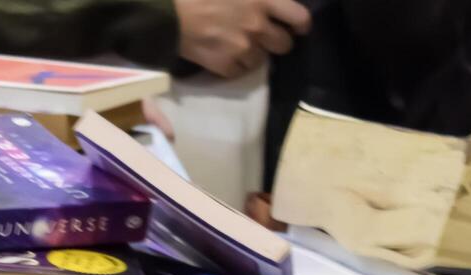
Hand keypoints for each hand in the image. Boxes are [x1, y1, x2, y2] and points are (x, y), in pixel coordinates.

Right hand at [174, 0, 311, 77]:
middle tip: (266, 39)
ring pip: (261, 61)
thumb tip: (262, 1)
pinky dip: (234, 66)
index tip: (298, 28)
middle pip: (284, 44)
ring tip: (240, 47)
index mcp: (263, 0)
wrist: (168, 14)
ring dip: (254, 54)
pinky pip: (239, 72)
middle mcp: (258, 26)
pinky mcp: (226, 66)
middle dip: (277, 42)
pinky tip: (224, 56)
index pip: (299, 17)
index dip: (302, 24)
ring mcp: (243, 49)